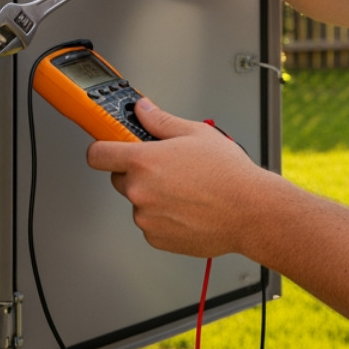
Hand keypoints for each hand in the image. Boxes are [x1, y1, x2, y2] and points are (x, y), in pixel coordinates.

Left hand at [85, 98, 266, 257]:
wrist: (250, 211)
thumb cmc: (229, 174)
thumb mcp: (196, 134)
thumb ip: (161, 121)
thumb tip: (143, 110)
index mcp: (145, 161)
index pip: (98, 154)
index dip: (103, 148)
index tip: (109, 146)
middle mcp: (140, 191)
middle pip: (119, 178)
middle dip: (137, 172)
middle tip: (167, 168)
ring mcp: (146, 217)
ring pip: (138, 202)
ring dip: (153, 196)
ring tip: (186, 190)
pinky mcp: (156, 238)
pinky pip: (151, 223)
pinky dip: (163, 217)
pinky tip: (188, 208)